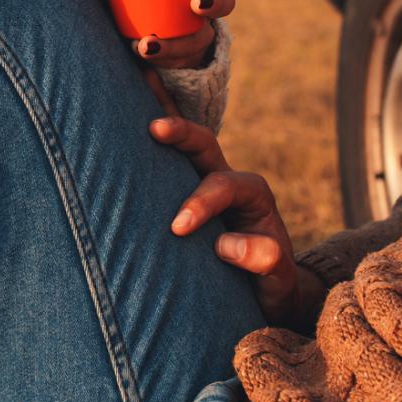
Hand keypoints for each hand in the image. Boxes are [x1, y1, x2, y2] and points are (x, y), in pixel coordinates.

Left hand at [73, 0, 237, 69]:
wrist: (124, 54)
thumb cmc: (121, 8)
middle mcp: (197, 6)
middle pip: (224, 0)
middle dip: (216, 1)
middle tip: (196, 2)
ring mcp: (195, 37)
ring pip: (202, 39)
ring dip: (178, 44)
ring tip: (147, 47)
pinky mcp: (183, 64)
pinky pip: (182, 67)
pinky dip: (162, 68)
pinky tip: (143, 69)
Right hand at [151, 116, 324, 327]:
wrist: (263, 291)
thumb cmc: (270, 282)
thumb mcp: (278, 276)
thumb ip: (265, 259)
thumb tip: (226, 245)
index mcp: (252, 195)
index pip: (225, 185)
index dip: (201, 202)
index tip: (178, 227)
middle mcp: (227, 182)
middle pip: (205, 144)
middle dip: (182, 134)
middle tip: (155, 129)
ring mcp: (201, 186)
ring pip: (181, 149)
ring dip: (160, 129)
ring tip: (132, 110)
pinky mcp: (179, 197)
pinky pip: (163, 168)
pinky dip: (147, 148)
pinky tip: (123, 134)